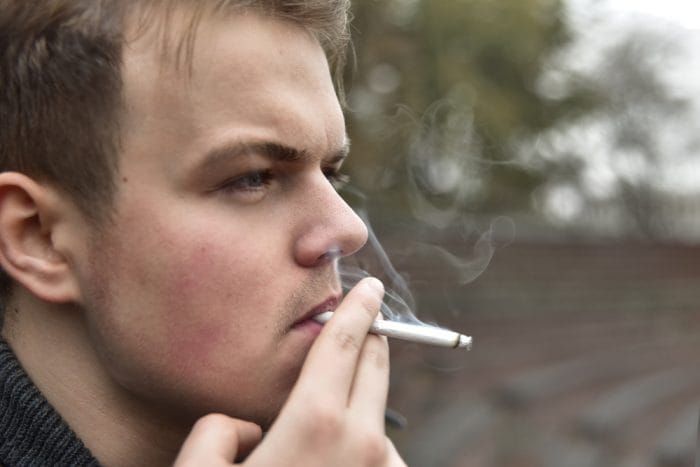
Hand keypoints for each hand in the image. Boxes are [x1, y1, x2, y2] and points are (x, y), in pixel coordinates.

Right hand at [174, 277, 405, 465]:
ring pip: (379, 418)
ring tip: (332, 421)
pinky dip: (367, 451)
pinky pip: (382, 459)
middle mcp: (362, 443)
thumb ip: (218, 429)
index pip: (344, 343)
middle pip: (375, 367)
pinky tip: (339, 464)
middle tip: (362, 325)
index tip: (369, 288)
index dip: (357, 308)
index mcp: (315, 423)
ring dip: (363, 405)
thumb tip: (250, 427)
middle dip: (370, 340)